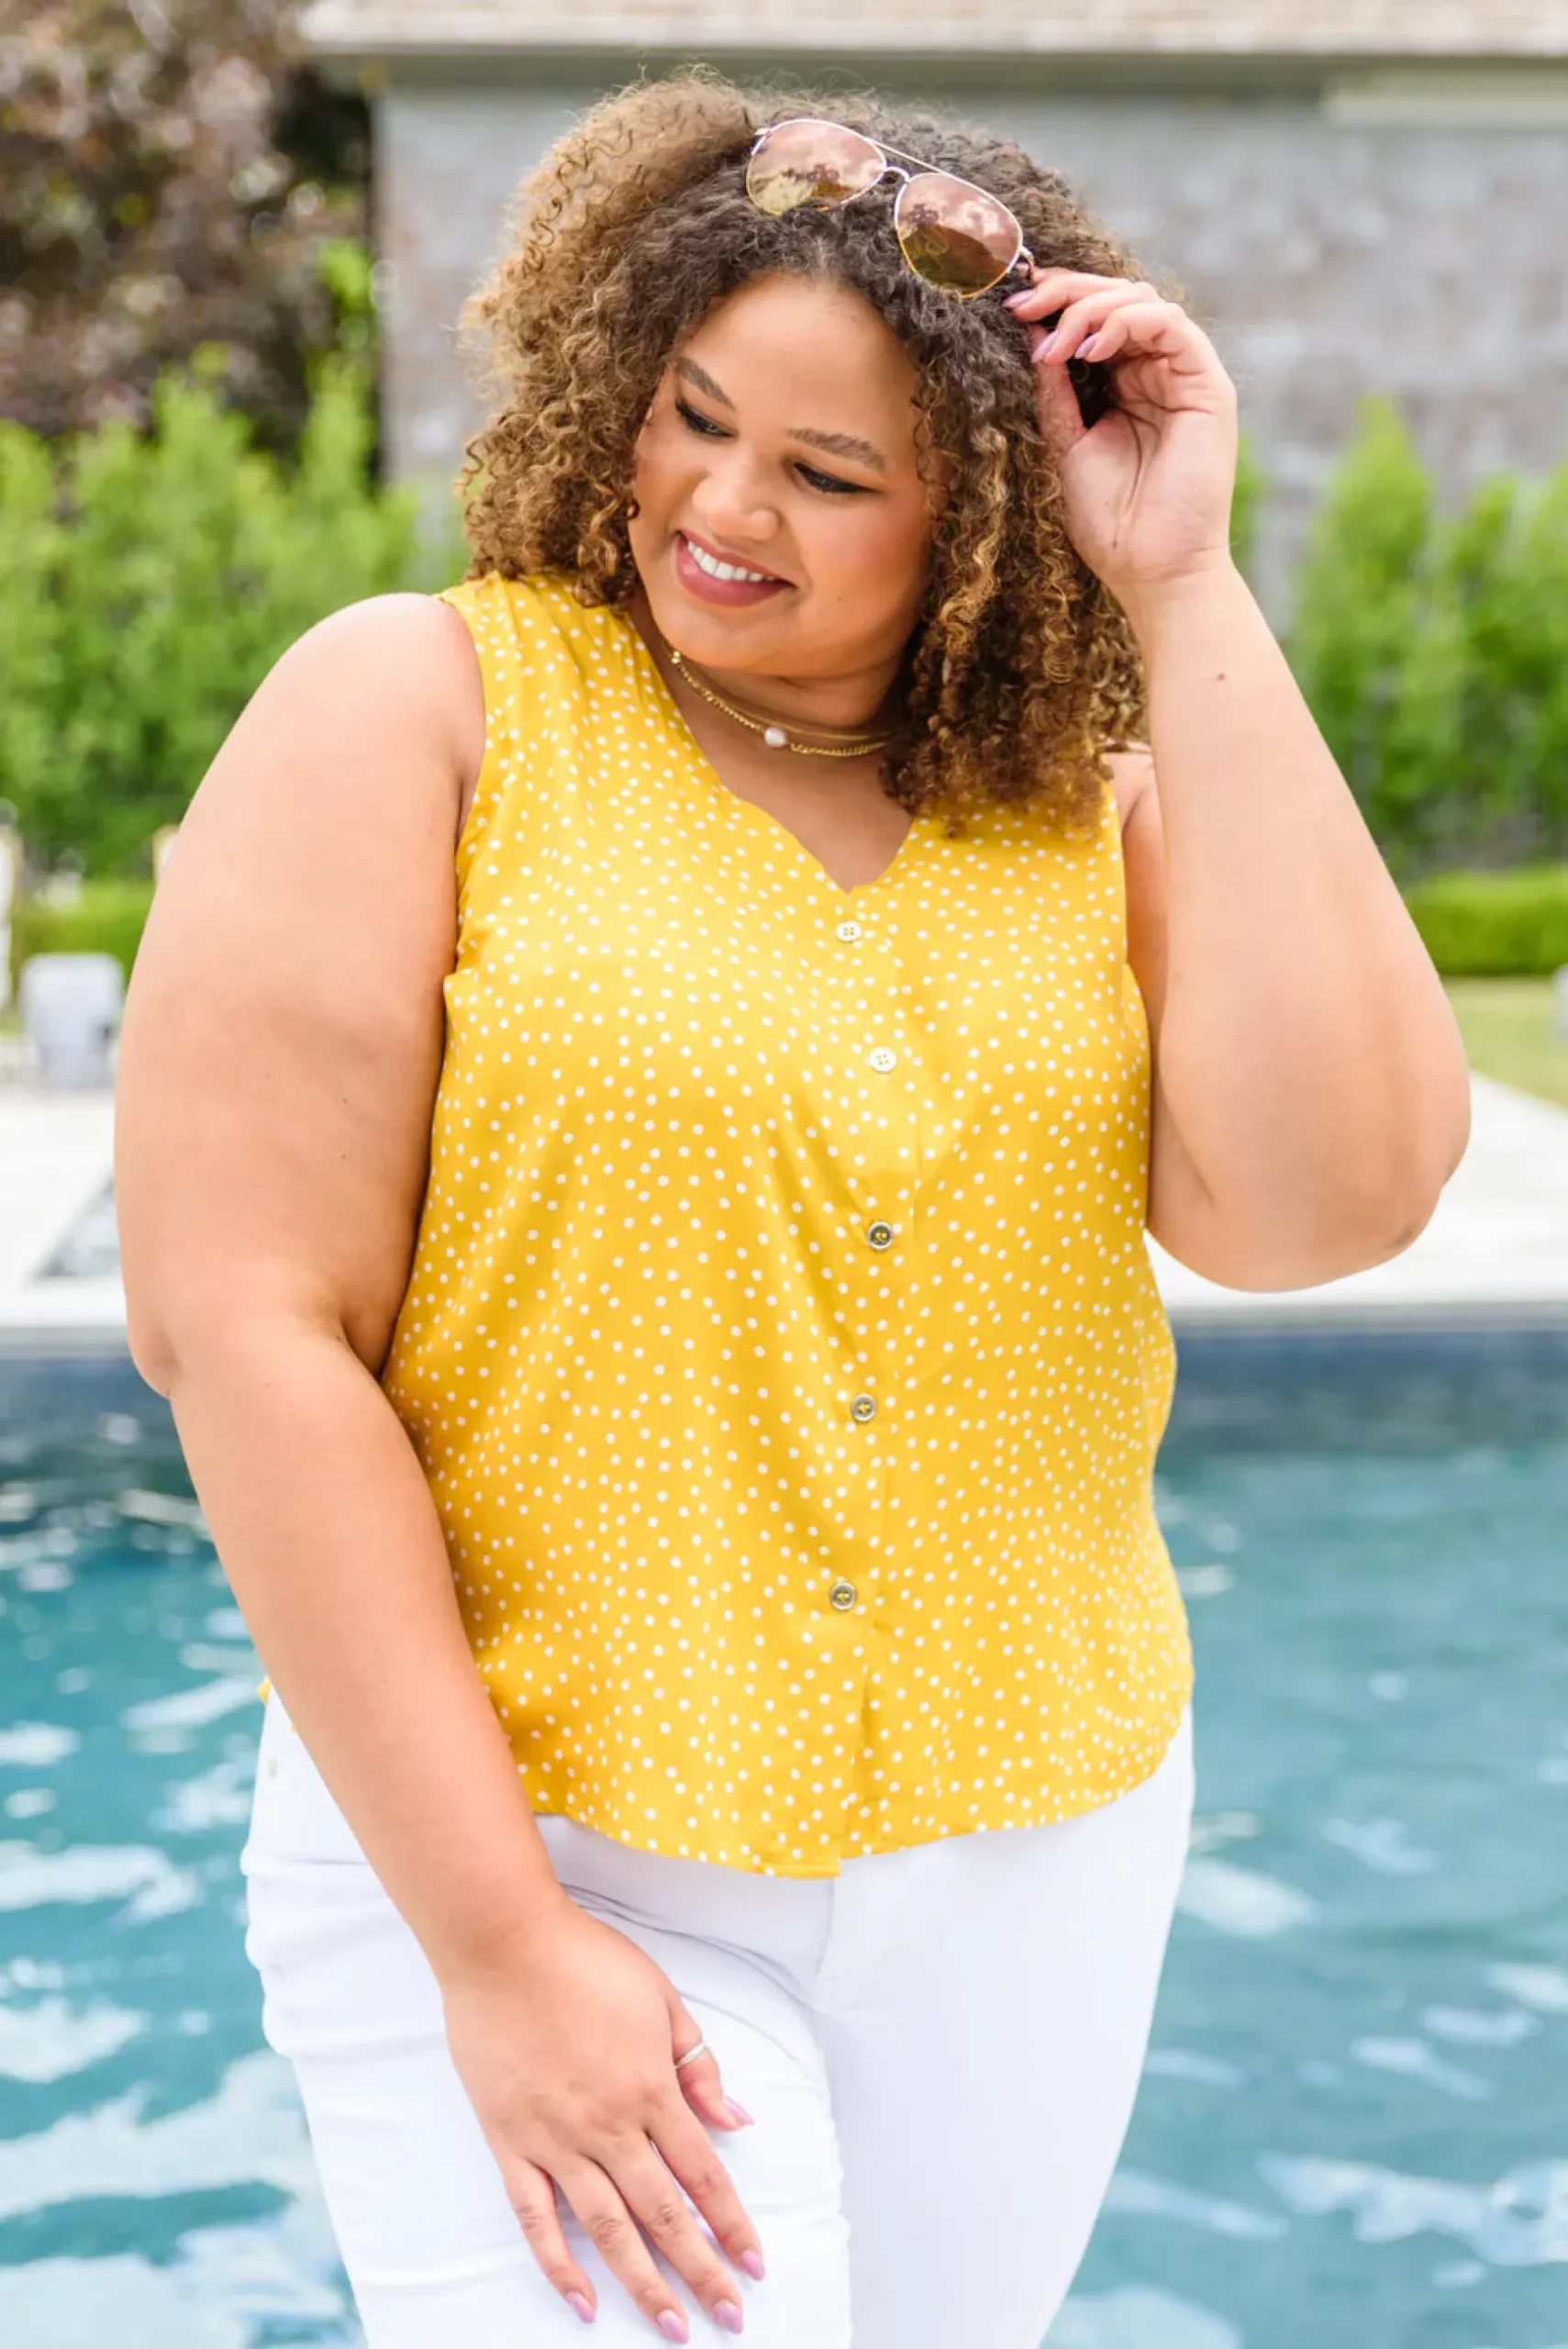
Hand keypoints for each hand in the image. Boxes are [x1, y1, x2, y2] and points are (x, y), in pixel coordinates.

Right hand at [441, 1893, 762, 2338]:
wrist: (505, 1942)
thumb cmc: (585, 1959)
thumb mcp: (661, 1998)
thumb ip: (698, 2064)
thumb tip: (735, 2120)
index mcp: (652, 2089)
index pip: (704, 2174)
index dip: (732, 2224)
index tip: (754, 2264)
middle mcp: (609, 2126)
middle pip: (665, 2215)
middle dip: (702, 2271)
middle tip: (728, 2317)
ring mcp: (557, 2140)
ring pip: (609, 2229)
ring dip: (644, 2284)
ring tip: (671, 2326)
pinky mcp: (511, 2143)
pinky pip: (537, 2218)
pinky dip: (560, 2265)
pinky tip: (583, 2299)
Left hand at [1005, 266, 1239, 614]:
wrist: (1153, 571)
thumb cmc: (1112, 523)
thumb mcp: (1067, 443)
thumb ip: (1054, 390)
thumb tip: (1033, 333)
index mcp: (1125, 386)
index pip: (1095, 319)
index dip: (1056, 301)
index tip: (1011, 305)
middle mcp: (1157, 373)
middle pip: (1118, 298)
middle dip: (1066, 293)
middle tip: (1023, 304)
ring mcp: (1184, 377)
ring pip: (1143, 301)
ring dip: (1091, 308)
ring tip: (1055, 342)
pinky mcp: (1208, 386)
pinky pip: (1171, 324)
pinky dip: (1127, 322)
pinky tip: (1091, 349)